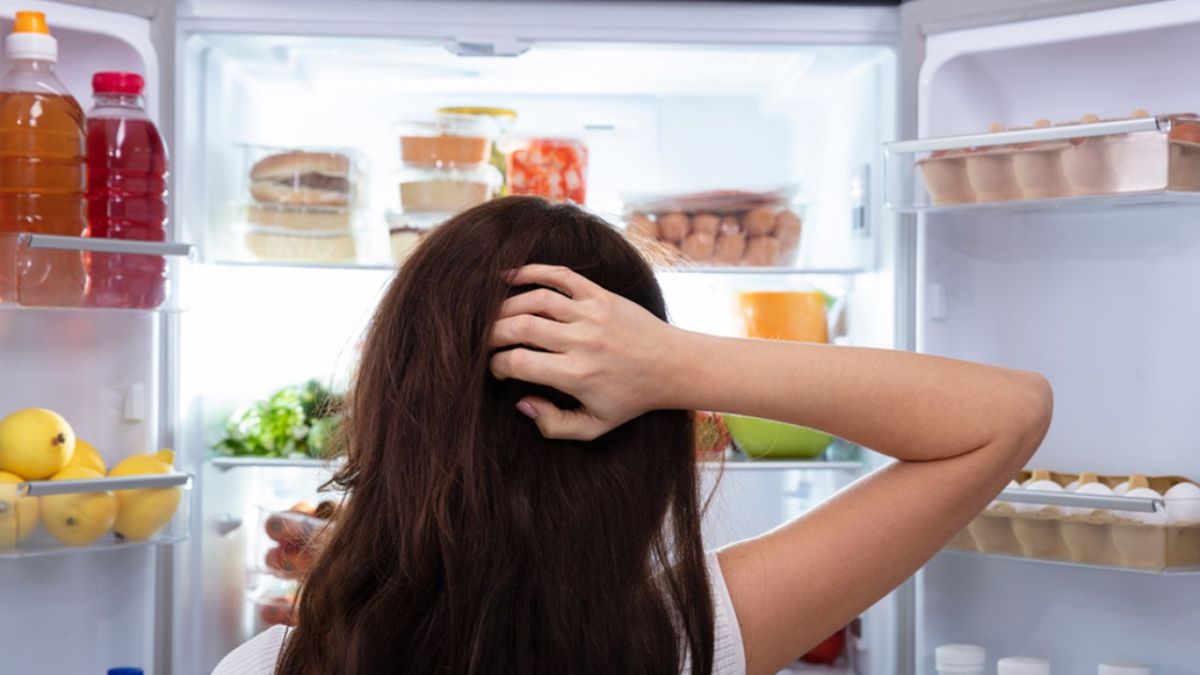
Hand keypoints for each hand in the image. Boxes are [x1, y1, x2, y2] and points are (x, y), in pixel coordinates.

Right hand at [489, 264, 682, 439]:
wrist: (672, 366)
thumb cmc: (630, 398)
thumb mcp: (595, 427)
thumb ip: (554, 425)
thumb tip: (522, 403)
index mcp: (576, 375)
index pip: (517, 362)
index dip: (496, 365)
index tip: (497, 369)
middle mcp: (582, 341)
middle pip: (519, 326)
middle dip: (491, 334)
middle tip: (485, 342)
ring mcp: (591, 313)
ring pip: (535, 299)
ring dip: (506, 305)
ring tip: (494, 317)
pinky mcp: (600, 295)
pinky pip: (560, 276)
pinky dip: (532, 271)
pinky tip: (510, 276)